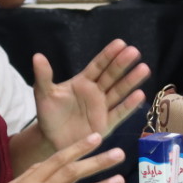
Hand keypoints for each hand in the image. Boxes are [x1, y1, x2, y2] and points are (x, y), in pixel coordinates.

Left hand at [31, 41, 148, 153]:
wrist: (50, 140)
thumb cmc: (48, 114)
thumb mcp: (44, 94)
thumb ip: (44, 76)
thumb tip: (37, 56)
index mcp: (82, 82)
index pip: (98, 65)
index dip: (108, 55)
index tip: (120, 43)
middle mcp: (96, 92)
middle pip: (111, 76)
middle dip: (122, 64)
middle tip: (135, 52)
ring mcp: (102, 107)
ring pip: (119, 91)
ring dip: (131, 80)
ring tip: (144, 68)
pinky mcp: (106, 124)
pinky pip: (119, 113)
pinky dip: (129, 105)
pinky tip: (139, 95)